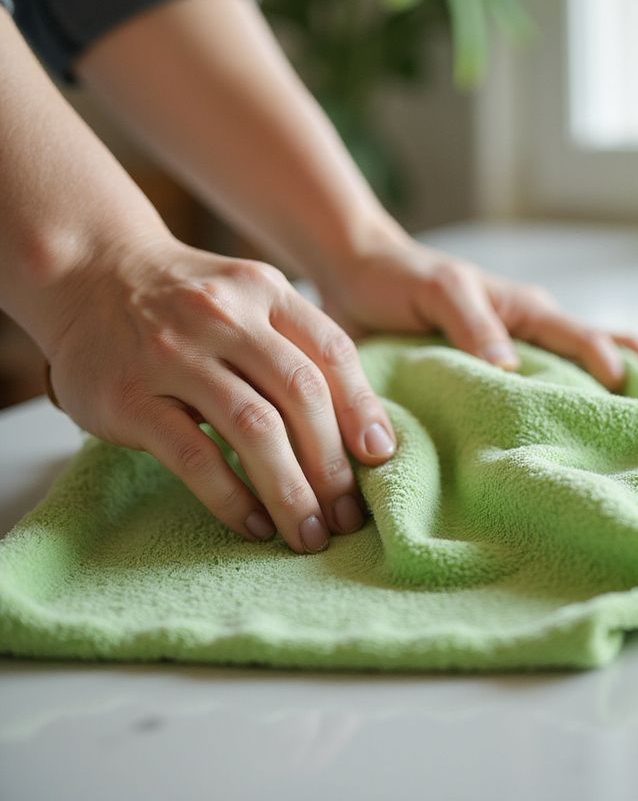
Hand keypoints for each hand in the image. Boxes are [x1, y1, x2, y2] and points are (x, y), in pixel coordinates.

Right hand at [45, 236, 397, 552]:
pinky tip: (254, 525)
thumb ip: (298, 345)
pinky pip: (194, 455)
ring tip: (309, 533)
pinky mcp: (131, 396)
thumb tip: (361, 427)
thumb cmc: (187, 302)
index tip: (380, 458)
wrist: (89, 271)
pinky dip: (231, 497)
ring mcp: (175, 354)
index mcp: (266, 291)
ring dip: (291, 490)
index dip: (363, 409)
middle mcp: (226, 316)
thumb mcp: (249, 298)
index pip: (332, 352)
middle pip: (300, 395)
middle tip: (348, 516)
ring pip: (254, 429)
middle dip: (333, 464)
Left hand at [318, 238, 637, 393]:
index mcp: (530, 312)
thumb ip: (473, 324)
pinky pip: (531, 399)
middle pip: (606, 358)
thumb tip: (514, 371)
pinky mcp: (487, 377)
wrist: (360, 276)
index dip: (628, 372)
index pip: (593, 342)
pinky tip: (564, 452)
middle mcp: (532, 335)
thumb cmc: (403, 277)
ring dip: (610, 408)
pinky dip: (556, 420)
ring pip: (576, 382)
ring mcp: (515, 357)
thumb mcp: (439, 290)